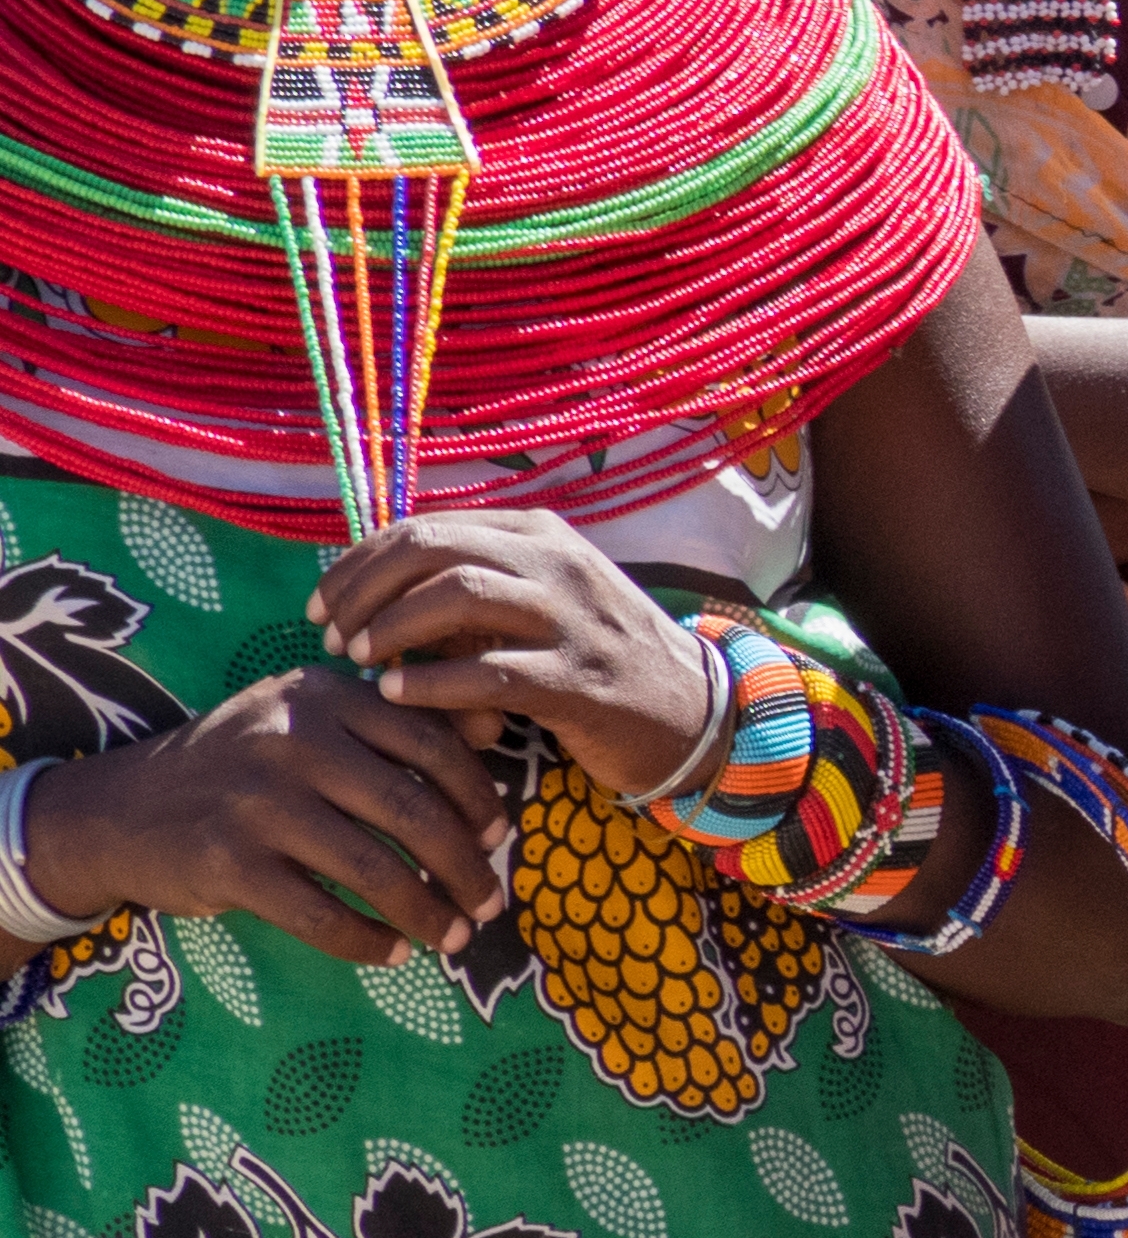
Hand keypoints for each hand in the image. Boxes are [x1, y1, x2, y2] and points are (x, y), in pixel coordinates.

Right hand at [25, 668, 515, 962]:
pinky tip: (394, 953)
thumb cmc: (243, 765)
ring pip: (375, 870)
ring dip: (427, 913)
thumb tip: (496, 728)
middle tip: (490, 901)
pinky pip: (321, 915)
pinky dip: (369, 942)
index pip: (431, 744)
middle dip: (466, 866)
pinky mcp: (227, 863)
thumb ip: (397, 723)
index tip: (498, 839)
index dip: (478, 797)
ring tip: (455, 937)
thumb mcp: (312, 720)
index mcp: (325, 697)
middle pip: (413, 811)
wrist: (119, 809)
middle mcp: (292, 740)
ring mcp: (256, 803)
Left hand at [313, 508, 713, 795]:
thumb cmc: (599, 655)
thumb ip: (476, 587)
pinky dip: (427, 682)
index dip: (361, 562)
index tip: (324, 603)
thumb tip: (377, 593)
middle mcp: (557, 565)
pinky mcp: (577, 681)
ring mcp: (572, 620)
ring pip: (457, 596)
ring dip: (389, 627)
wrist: (693, 710)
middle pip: (433, 548)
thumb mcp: (545, 599)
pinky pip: (485, 673)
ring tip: (358, 658)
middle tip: (329, 631)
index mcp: (542, 535)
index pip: (427, 526)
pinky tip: (393, 693)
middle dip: (364, 588)